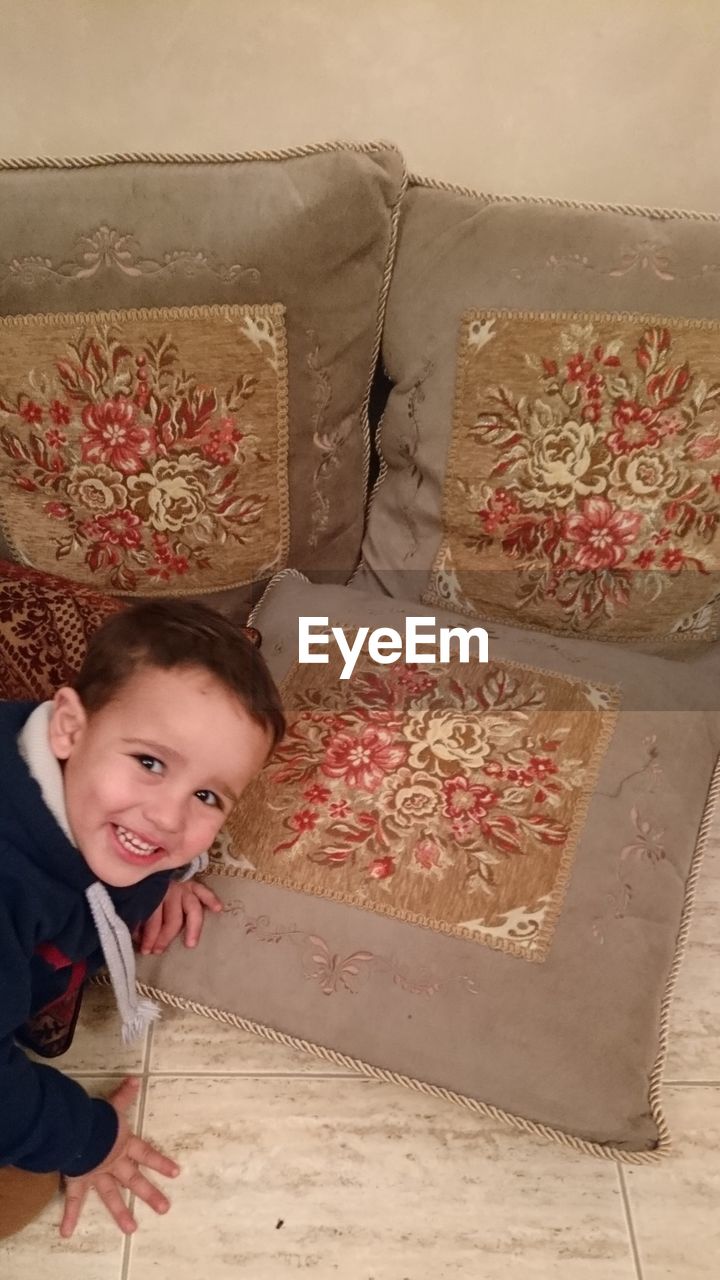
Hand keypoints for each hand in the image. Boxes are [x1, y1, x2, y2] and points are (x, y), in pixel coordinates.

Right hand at [60, 1077, 179, 1237]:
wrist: (78, 1131)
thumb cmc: (97, 1118)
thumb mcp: (113, 1105)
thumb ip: (124, 1094)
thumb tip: (135, 1078)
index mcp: (124, 1145)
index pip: (147, 1154)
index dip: (161, 1162)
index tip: (177, 1173)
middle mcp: (114, 1163)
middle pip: (135, 1180)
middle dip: (150, 1194)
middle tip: (165, 1209)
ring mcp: (97, 1174)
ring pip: (111, 1196)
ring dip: (120, 1214)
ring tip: (131, 1230)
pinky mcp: (79, 1180)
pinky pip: (73, 1200)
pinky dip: (69, 1216)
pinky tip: (66, 1233)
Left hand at [136, 878, 222, 955]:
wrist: (148, 861)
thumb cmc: (138, 885)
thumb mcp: (132, 898)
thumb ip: (136, 914)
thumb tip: (136, 934)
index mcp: (151, 893)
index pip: (152, 919)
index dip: (148, 936)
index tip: (145, 950)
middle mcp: (169, 890)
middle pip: (172, 919)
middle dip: (164, 938)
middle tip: (157, 951)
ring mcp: (182, 886)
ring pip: (191, 909)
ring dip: (192, 928)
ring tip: (190, 943)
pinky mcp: (192, 882)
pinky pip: (204, 891)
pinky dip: (211, 899)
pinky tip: (217, 908)